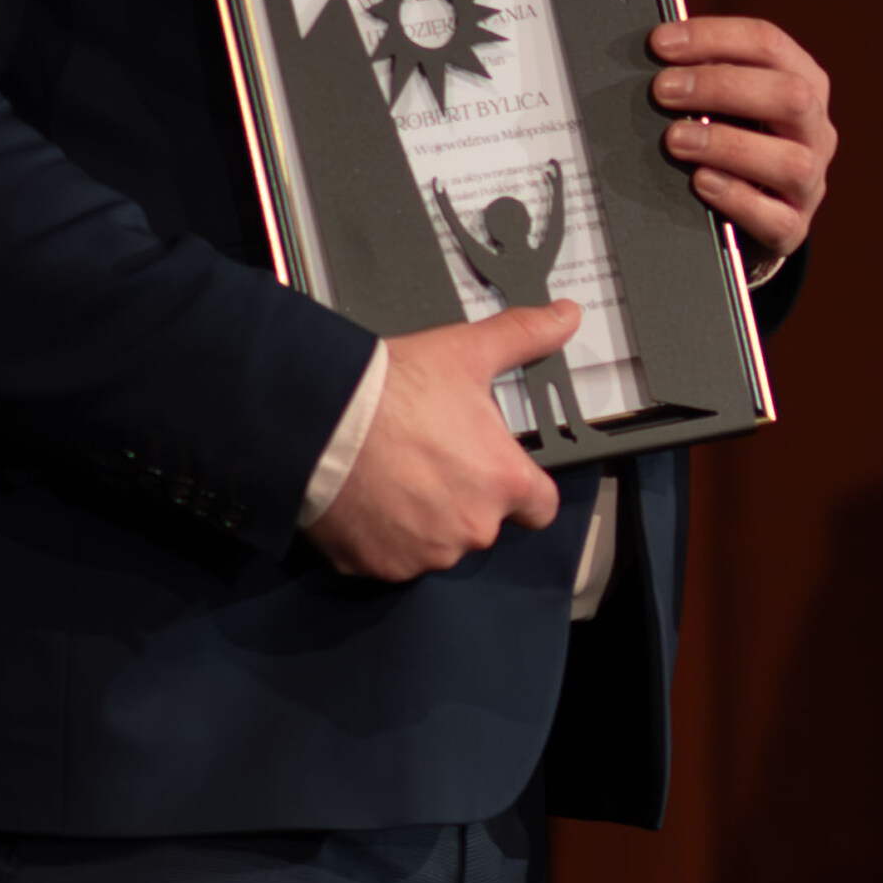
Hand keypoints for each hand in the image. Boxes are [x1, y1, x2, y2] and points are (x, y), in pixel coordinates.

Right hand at [312, 308, 578, 582]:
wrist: (318, 420)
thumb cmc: (391, 391)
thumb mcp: (467, 352)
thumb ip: (523, 337)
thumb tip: (565, 317)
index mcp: (505, 482)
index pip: (541, 506)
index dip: (523, 488)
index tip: (500, 471)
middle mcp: (473, 527)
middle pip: (483, 522)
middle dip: (463, 496)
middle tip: (430, 458)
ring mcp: (425, 553)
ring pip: (437, 542)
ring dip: (423, 518)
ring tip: (395, 474)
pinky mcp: (380, 566)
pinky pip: (390, 557)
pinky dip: (381, 535)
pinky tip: (368, 497)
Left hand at [650, 15, 835, 260]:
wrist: (754, 210)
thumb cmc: (735, 138)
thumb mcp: (729, 100)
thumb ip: (705, 73)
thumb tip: (658, 49)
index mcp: (804, 82)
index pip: (769, 44)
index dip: (713, 37)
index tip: (661, 43)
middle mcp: (815, 129)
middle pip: (791, 96)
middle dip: (721, 87)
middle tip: (663, 90)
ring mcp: (811, 180)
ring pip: (791, 162)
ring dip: (727, 145)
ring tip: (674, 139)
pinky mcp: (794, 225)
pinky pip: (778, 218)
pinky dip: (736, 197)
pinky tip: (700, 181)